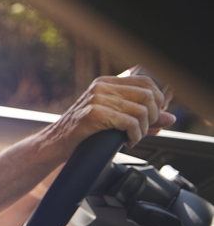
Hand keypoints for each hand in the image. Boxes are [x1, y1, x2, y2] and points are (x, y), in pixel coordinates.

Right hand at [45, 67, 174, 158]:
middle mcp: (102, 87)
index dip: (158, 99)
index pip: (146, 82)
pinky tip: (127, 142)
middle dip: (153, 116)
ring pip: (141, 111)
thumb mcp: (114, 120)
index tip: (153, 117)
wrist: (55, 143)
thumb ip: (142, 116)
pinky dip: (135, 136)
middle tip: (144, 130)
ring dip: (143, 130)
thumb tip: (171, 117)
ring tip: (132, 138)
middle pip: (148, 95)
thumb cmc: (83, 132)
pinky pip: (130, 123)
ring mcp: (97, 99)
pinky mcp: (94, 113)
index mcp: (106, 83)